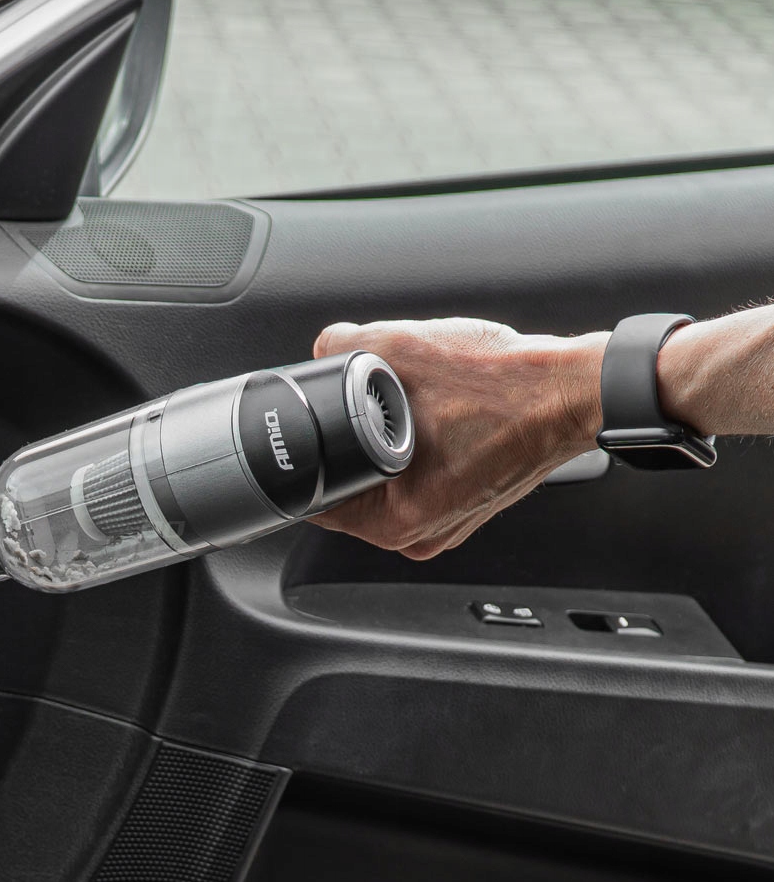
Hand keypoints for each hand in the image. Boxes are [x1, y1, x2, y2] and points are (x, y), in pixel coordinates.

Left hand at [313, 318, 608, 558]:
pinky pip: (418, 474)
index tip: (316, 421)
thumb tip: (323, 350)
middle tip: (375, 400)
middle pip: (350, 487)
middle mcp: (420, 534)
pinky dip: (417, 444)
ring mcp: (446, 522)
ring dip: (386, 440)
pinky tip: (436, 414)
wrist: (573, 390)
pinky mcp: (464, 503)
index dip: (309, 452)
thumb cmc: (506, 386)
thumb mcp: (402, 348)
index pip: (317, 498)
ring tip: (417, 404)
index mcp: (397, 521)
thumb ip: (342, 347)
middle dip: (351, 441)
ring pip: (386, 478)